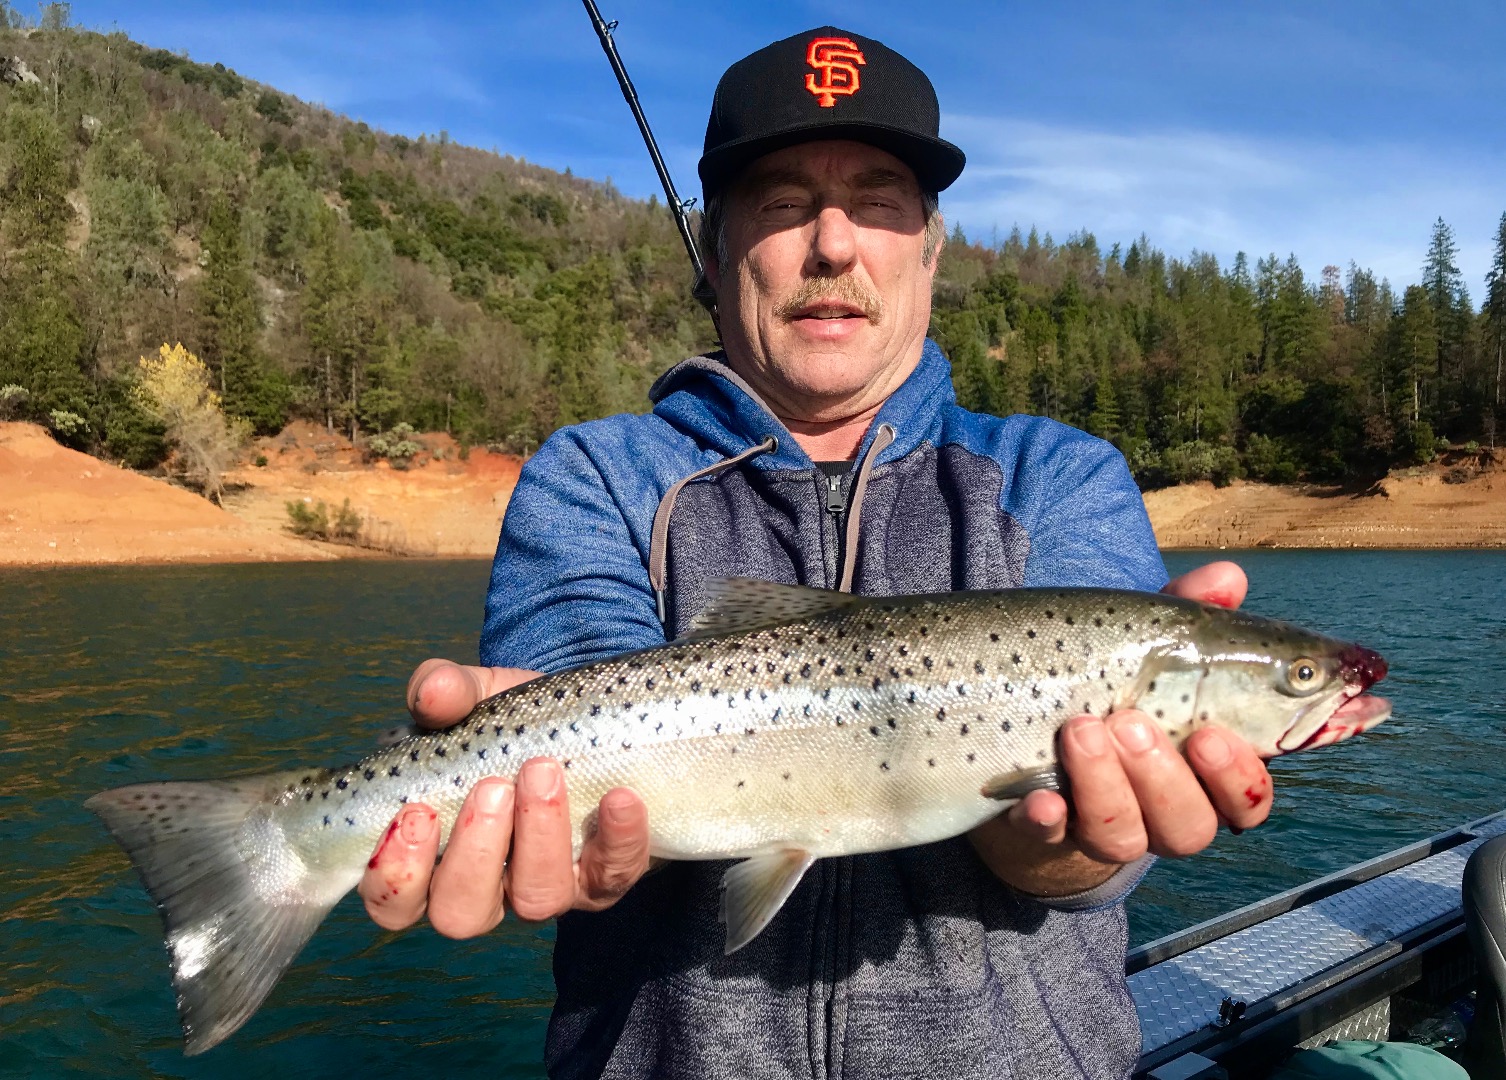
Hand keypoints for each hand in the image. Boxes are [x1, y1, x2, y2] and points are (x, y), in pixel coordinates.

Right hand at [359, 659, 651, 935]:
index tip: (416, 812)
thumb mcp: (477, 695)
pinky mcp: (607, 877)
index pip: (394, 902)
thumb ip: (446, 690)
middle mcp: (487, 886)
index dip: (396, 875)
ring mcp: (548, 886)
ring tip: (543, 771)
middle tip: (492, 787)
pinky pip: (613, 876)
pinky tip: (619, 796)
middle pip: (461, 914)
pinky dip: (619, 838)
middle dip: (474, 854)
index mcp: (433, 854)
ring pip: (537, 900)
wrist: (590, 717)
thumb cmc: (513, 719)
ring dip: (540, 838)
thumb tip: (432, 692)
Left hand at [970, 561, 1274, 895]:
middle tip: (1129, 721)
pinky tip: (1041, 800)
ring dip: (1104, 785)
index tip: (1212, 735)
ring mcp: (1099, 824)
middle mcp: (1159, 811)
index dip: (1241, 778)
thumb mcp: (1144, 644)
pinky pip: (1046, 839)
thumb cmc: (1109, 685)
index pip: (1247, 797)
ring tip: (1078, 730)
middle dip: (1162, 776)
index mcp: (1202, 773)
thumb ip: (1187, 616)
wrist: (1024, 736)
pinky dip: (1046, 820)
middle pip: (1189, 826)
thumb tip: (1229, 576)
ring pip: (1123, 838)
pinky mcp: (1040, 828)